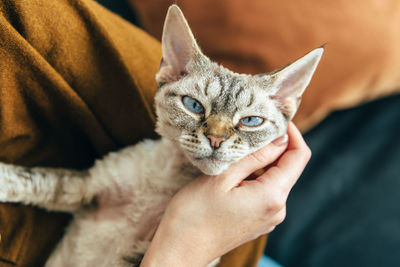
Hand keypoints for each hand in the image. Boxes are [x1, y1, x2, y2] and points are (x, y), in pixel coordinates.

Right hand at [141, 122, 310, 266]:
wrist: (180, 250)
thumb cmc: (194, 214)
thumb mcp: (222, 177)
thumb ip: (255, 157)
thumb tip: (280, 139)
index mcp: (271, 196)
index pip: (299, 156)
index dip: (292, 133)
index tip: (276, 118)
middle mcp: (277, 209)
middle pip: (288, 167)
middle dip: (275, 145)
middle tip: (251, 129)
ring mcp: (268, 217)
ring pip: (275, 178)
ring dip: (263, 160)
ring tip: (239, 149)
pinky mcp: (258, 220)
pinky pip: (265, 191)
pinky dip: (256, 175)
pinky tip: (237, 170)